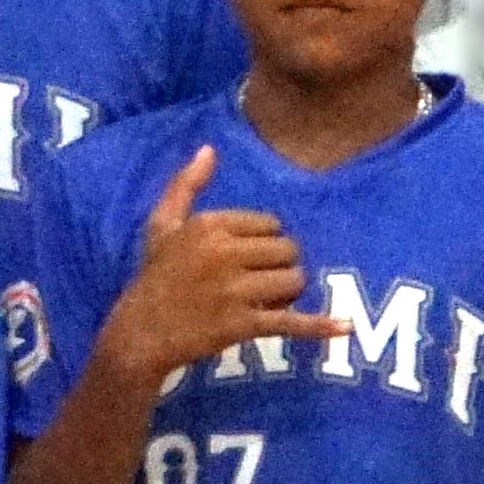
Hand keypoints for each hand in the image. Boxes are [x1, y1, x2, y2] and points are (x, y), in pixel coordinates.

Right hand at [94, 150, 347, 381]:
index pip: (270, 224)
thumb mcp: (161, 226)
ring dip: (286, 292)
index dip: (264, 243)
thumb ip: (185, 185)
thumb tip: (208, 149)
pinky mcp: (243, 325)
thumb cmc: (153, 277)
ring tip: (265, 302)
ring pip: (293, 281)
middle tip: (258, 282)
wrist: (139, 335)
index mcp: (209, 225)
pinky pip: (291, 322)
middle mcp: (224, 254)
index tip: (245, 258)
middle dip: (279, 267)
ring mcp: (235, 291)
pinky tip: (345, 327)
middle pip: (287, 251)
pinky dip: (319, 326)